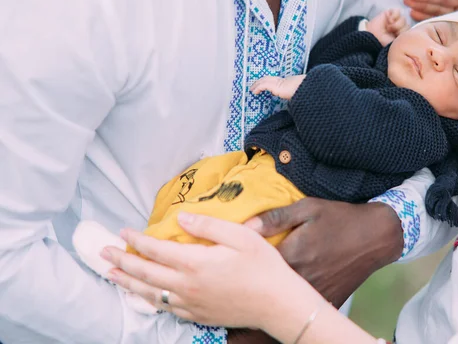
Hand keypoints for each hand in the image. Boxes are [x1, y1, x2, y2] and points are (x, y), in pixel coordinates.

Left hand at [100, 213, 315, 330]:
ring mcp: (191, 304)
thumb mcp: (241, 236)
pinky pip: (164, 308)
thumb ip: (207, 226)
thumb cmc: (263, 267)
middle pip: (145, 273)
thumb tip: (179, 219)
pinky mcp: (197, 315)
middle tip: (103, 253)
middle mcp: (187, 286)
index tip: (123, 232)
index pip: (156, 250)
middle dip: (121, 262)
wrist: (278, 303)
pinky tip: (142, 295)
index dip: (137, 240)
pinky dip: (147, 300)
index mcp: (196, 263)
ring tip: (111, 274)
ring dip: (127, 282)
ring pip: (150, 293)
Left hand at [244, 198, 402, 306]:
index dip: (241, 261)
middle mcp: (301, 280)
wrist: (375, 236)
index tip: (231, 256)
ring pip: (282, 298)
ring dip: (271, 290)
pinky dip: (291, 299)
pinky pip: (301, 305)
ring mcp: (315, 294)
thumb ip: (275, 218)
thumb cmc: (339, 218)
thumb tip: (245, 227)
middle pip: (266, 285)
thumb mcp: (307, 208)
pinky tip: (285, 290)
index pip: (254, 265)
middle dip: (254, 277)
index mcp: (292, 256)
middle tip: (241, 270)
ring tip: (261, 280)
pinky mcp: (326, 300)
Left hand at [251, 74, 305, 99]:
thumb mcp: (298, 97)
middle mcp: (282, 80)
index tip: (264, 87)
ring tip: (252, 89)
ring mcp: (278, 82)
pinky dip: (258, 88)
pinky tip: (254, 92)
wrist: (306, 89)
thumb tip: (296, 108)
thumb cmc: (305, 93)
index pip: (275, 80)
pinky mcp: (275, 85)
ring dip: (257, 84)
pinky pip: (263, 85)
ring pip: (264, 80)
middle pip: (268, 78)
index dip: (268, 82)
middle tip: (254, 87)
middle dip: (260, 82)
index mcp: (287, 82)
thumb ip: (294, 99)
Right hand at [365, 9, 408, 45]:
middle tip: (392, 34)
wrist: (371, 38)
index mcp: (401, 36)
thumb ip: (404, 37)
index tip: (397, 39)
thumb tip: (413, 33)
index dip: (405, 34)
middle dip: (401, 30)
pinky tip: (390, 21)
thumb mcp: (396, 43)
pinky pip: (397, 11)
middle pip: (408, 25)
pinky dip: (395, 16)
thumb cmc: (382, 43)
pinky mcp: (389, 14)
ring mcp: (394, 20)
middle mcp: (399, 28)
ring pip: (404, 19)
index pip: (411, 32)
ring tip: (389, 29)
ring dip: (397, 25)